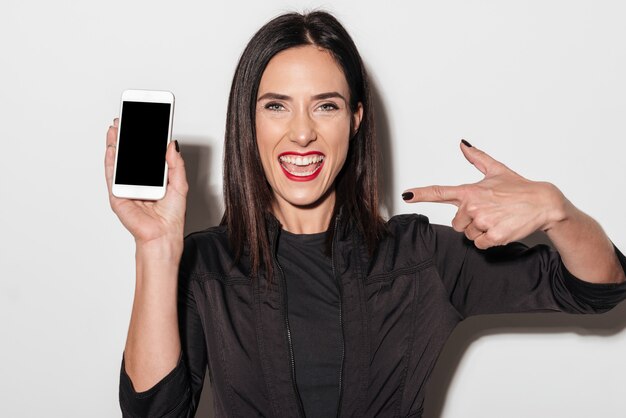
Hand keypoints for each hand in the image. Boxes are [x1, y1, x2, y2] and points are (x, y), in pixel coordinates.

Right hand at [104, 119, 188, 246]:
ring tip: (117, 125)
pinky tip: (112, 145)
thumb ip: (176, 164)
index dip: (146, 138)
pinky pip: (112, 174)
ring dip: (116, 142)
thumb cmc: (171, 218)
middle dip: (128, 136)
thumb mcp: (179, 185)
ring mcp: (126, 187)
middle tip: (128, 118)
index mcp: (154, 178)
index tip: (148, 122)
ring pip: (119, 161)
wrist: (163, 236)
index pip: (148, 154)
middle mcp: (139, 181)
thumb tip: (172, 144)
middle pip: (131, 155)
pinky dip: (110, 159)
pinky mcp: (117, 195)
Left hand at [402, 141, 565, 248]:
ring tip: (497, 219)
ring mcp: (483, 222)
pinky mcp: (493, 236)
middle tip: (489, 212)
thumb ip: (477, 158)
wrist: (544, 203)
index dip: (421, 194)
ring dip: (480, 231)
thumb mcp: (497, 170)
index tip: (407, 196)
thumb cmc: (520, 188)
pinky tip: (501, 228)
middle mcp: (473, 206)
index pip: (440, 192)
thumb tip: (463, 144)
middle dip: (470, 221)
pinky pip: (479, 244)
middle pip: (457, 223)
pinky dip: (488, 240)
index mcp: (470, 191)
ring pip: (468, 235)